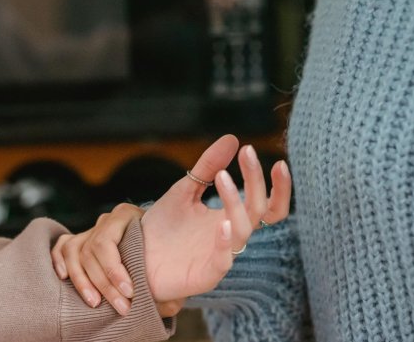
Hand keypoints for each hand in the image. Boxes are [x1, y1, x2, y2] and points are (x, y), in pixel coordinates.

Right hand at [51, 203, 183, 315]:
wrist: (160, 247)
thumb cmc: (164, 257)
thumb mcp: (169, 263)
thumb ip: (166, 279)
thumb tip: (166, 304)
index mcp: (126, 215)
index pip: (106, 242)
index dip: (114, 270)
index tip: (129, 293)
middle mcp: (105, 220)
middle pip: (90, 250)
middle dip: (103, 283)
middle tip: (120, 307)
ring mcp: (90, 230)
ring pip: (73, 251)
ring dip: (81, 280)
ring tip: (94, 302)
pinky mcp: (80, 241)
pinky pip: (61, 246)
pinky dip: (59, 261)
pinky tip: (64, 278)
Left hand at [141, 136, 290, 301]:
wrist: (136, 255)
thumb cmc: (163, 227)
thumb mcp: (185, 190)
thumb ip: (208, 167)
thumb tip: (233, 138)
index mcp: (230, 217)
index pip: (266, 203)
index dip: (277, 185)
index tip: (271, 158)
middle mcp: (231, 236)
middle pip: (260, 210)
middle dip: (257, 181)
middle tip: (248, 154)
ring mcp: (221, 256)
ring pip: (243, 230)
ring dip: (236, 202)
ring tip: (223, 177)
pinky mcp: (207, 275)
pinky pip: (224, 261)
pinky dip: (226, 241)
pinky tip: (223, 223)